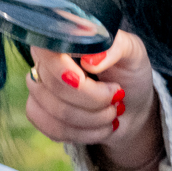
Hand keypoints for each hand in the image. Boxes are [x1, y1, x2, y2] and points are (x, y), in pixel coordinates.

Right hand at [24, 31, 160, 170]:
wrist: (130, 105)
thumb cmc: (129, 72)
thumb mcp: (133, 52)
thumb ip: (116, 46)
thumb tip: (90, 60)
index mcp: (63, 37)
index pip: (49, 52)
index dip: (70, 73)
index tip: (100, 80)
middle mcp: (44, 59)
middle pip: (54, 86)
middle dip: (94, 100)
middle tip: (117, 96)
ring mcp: (38, 87)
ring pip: (55, 111)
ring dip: (93, 119)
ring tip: (112, 112)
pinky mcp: (38, 112)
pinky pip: (52, 129)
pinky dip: (83, 134)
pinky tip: (100, 127)